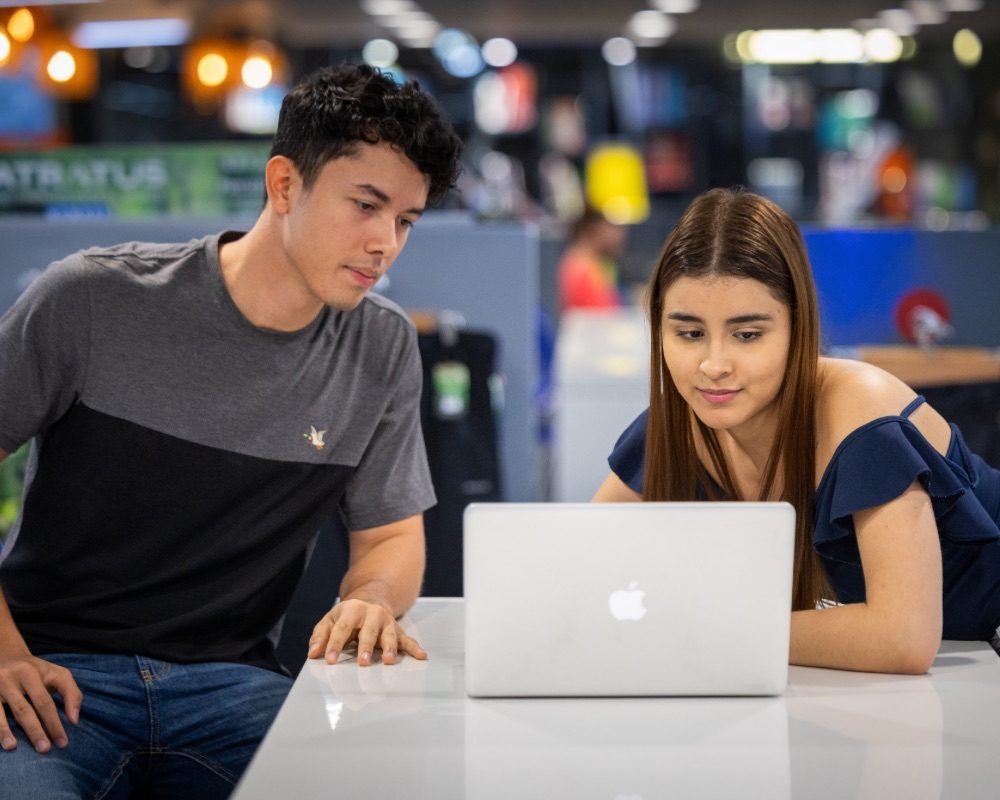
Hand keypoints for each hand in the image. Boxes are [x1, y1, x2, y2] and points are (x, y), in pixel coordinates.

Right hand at [0, 654, 81, 752]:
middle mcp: (11, 678)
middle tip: (44, 749)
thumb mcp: (58, 674)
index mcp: (32, 673)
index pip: (45, 702)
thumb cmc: (38, 671)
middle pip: (24, 709)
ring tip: (12, 747)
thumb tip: (74, 720)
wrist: (6, 655)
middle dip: (35, 731)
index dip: (54, 723)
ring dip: (5, 731)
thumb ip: (71, 694)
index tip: (62, 742)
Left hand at [307, 599, 426, 666]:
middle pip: (368, 631)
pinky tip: (422, 656)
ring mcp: (387, 622)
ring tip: (388, 661)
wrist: (370, 599)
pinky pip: (407, 640)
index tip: (329, 660)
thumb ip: (320, 636)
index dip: (334, 644)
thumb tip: (313, 654)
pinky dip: (415, 648)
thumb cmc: (346, 616)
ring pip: (389, 635)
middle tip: (362, 663)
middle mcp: (372, 614)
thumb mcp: (330, 620)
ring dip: (389, 648)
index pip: (342, 628)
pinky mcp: (397, 630)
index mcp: (352, 610)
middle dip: (366, 647)